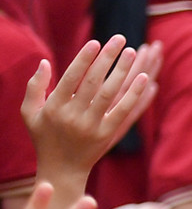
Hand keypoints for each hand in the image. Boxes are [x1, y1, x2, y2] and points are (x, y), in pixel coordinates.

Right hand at [23, 37, 161, 179]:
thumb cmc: (45, 137)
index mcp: (54, 108)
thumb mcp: (30, 114)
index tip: (95, 42)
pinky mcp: (107, 135)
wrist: (61, 169)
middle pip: (93, 82)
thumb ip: (34, 87)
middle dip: (107, 58)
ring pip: (110, 93)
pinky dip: (134, 94)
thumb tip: (44, 61)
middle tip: (119, 39)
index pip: (71, 78)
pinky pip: (123, 111)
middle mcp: (72, 116)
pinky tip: (145, 78)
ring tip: (132, 51)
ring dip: (122, 71)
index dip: (83, 59)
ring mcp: (91, 126)